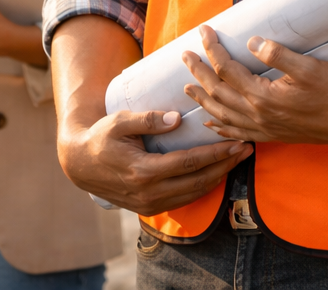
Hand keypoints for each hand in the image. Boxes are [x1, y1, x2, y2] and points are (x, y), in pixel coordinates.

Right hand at [57, 107, 252, 214]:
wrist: (80, 165)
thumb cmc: (100, 137)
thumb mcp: (119, 122)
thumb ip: (148, 120)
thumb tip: (177, 119)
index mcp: (143, 171)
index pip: (189, 163)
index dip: (216, 153)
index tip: (237, 142)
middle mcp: (149, 192)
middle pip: (198, 181)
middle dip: (226, 165)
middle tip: (247, 149)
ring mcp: (150, 203)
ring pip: (194, 193)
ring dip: (219, 176)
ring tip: (237, 160)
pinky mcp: (149, 207)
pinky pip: (184, 199)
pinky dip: (203, 186)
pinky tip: (216, 172)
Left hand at [181, 24, 327, 143]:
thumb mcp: (310, 67)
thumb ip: (278, 54)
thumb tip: (252, 42)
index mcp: (264, 96)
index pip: (228, 70)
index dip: (213, 49)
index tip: (204, 31)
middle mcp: (259, 115)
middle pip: (218, 92)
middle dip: (199, 72)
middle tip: (184, 56)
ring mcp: (264, 128)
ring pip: (222, 115)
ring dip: (203, 100)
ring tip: (188, 88)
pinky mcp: (273, 135)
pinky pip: (237, 132)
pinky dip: (220, 126)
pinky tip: (211, 123)